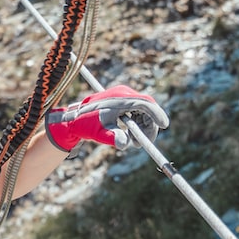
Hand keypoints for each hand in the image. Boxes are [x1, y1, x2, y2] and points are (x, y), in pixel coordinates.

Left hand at [46, 86, 167, 151]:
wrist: (73, 117)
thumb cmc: (86, 123)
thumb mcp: (98, 132)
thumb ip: (111, 137)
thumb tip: (124, 144)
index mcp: (120, 98)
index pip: (145, 103)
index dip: (156, 114)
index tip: (164, 125)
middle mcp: (124, 94)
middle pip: (147, 108)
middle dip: (149, 126)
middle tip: (143, 143)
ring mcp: (124, 97)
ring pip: (143, 111)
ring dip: (143, 127)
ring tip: (133, 141)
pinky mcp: (122, 102)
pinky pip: (137, 112)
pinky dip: (137, 124)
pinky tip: (130, 134)